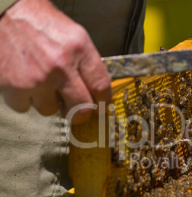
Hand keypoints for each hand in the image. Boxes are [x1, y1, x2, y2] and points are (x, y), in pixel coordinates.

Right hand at [0, 0, 110, 123]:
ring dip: (46, 102)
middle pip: (82, 108)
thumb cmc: (37, 21)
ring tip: (40, 83)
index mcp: (79, 48)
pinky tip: (23, 82)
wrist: (2, 11)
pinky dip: (24, 99)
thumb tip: (95, 89)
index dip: (102, 100)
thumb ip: (85, 61)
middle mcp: (61, 66)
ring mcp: (38, 79)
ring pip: (50, 110)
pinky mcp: (15, 87)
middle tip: (74, 109)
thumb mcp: (72, 33)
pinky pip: (25, 108)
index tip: (100, 105)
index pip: (101, 86)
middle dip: (79, 112)